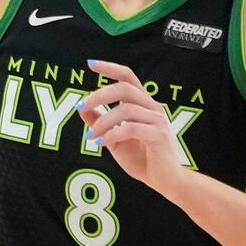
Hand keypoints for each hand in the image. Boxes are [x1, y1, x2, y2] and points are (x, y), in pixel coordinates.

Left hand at [76, 60, 187, 193]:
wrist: (164, 181)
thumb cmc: (143, 159)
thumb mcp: (114, 139)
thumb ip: (100, 122)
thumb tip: (81, 107)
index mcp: (143, 104)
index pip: (128, 77)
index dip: (110, 68)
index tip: (90, 64)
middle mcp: (152, 108)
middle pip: (124, 88)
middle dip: (100, 95)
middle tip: (81, 105)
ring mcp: (157, 121)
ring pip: (125, 110)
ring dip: (103, 122)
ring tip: (92, 136)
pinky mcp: (158, 136)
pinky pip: (131, 128)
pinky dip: (112, 134)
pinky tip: (101, 143)